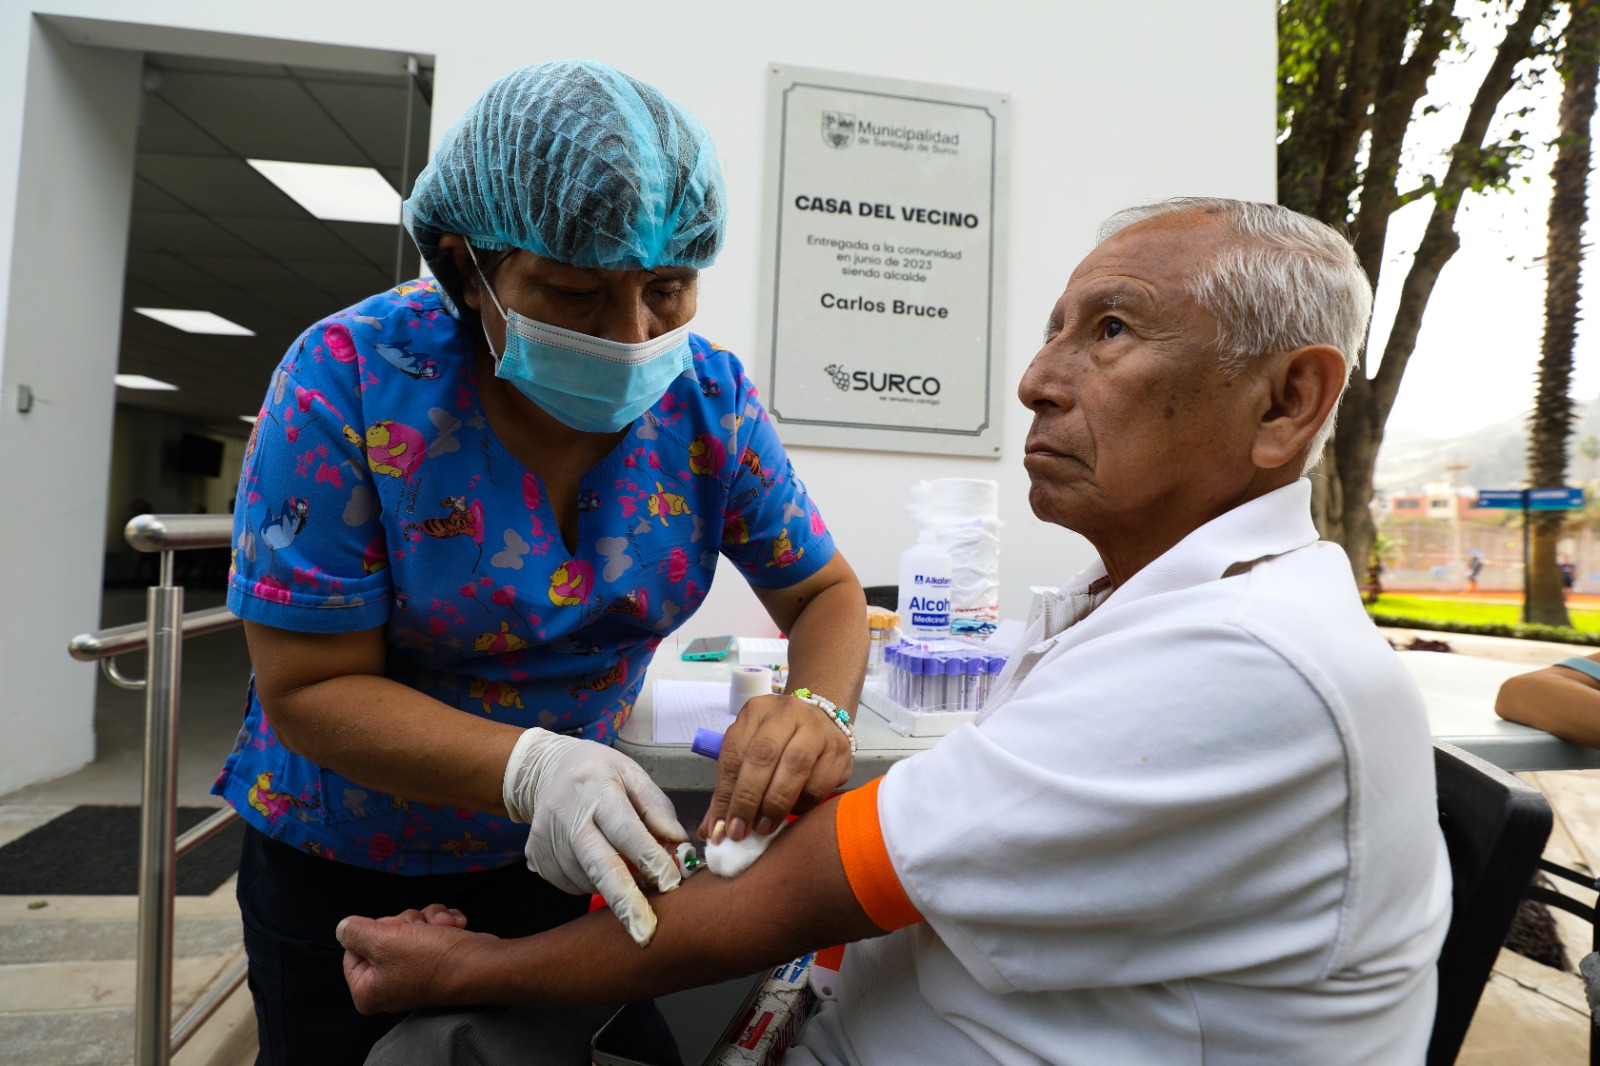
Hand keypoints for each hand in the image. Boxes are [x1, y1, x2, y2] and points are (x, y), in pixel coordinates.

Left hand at [338, 908, 487, 1014]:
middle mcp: (387, 985)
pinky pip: (429, 932)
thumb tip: (343, 928)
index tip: (392, 933)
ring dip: (427, 920)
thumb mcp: (383, 940)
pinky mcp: (435, 961)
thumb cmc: (430, 958)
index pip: (352, 950)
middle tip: (419, 928)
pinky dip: (442, 924)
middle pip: (382, 935)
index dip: (373, 931)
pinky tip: (455, 924)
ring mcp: (412, 973)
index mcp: (367, 990)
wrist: (480, 964)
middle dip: (406, 922)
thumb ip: (355, 932)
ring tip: (443, 925)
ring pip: (409, 929)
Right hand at [503, 729, 686, 946]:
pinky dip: (593, 884)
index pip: (625, 829)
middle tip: (645, 932)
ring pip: (587, 879)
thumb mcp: (633, 775)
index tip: (671, 883)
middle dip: (625, 901)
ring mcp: (547, 839)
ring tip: (627, 869)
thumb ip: (657, 808)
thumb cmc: (600, 774)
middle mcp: (566, 814)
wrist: (546, 771)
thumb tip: (677, 843)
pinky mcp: (536, 858)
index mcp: (595, 787)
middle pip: (599, 864)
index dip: (649, 858)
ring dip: (614, 887)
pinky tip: (597, 863)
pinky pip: (572, 884)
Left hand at [698, 693, 852, 843]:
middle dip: (748, 799)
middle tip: (741, 831)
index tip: (721, 828)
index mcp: (756, 711)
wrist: (823, 720)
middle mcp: (787, 713)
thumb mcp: (749, 753)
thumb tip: (713, 831)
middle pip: (763, 755)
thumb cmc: (779, 742)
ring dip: (776, 804)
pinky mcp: (840, 749)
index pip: (734, 753)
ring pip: (795, 766)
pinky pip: (820, 783)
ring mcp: (817, 728)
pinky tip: (793, 812)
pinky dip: (803, 803)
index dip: (725, 794)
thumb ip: (730, 790)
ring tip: (765, 827)